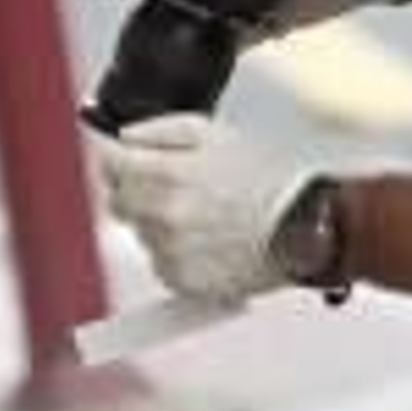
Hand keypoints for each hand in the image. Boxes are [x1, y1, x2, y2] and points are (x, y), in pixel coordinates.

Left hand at [97, 114, 309, 302]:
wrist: (301, 227)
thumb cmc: (264, 180)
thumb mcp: (212, 133)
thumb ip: (158, 130)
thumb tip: (123, 137)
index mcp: (167, 173)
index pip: (110, 165)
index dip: (117, 160)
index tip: (125, 160)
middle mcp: (163, 215)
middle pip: (119, 204)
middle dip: (137, 194)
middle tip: (174, 190)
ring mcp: (170, 251)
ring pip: (141, 235)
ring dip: (159, 225)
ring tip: (202, 217)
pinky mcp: (182, 280)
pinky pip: (161, 264)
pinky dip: (176, 255)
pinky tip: (207, 242)